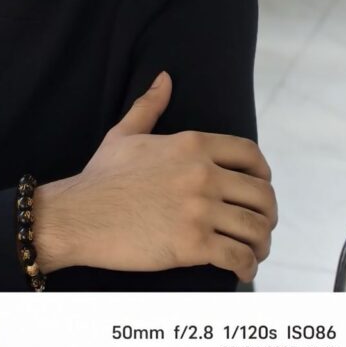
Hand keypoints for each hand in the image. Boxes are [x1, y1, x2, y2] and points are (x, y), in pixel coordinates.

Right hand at [33, 72, 277, 282]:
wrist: (78, 214)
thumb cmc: (100, 176)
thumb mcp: (125, 133)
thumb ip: (150, 105)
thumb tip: (165, 77)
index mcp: (191, 145)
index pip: (250, 155)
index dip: (263, 174)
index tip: (259, 188)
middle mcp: (202, 174)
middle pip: (261, 194)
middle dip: (267, 213)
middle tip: (259, 225)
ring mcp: (199, 210)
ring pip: (256, 227)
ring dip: (261, 243)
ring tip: (253, 251)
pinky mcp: (193, 244)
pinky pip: (239, 257)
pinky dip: (247, 266)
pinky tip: (240, 269)